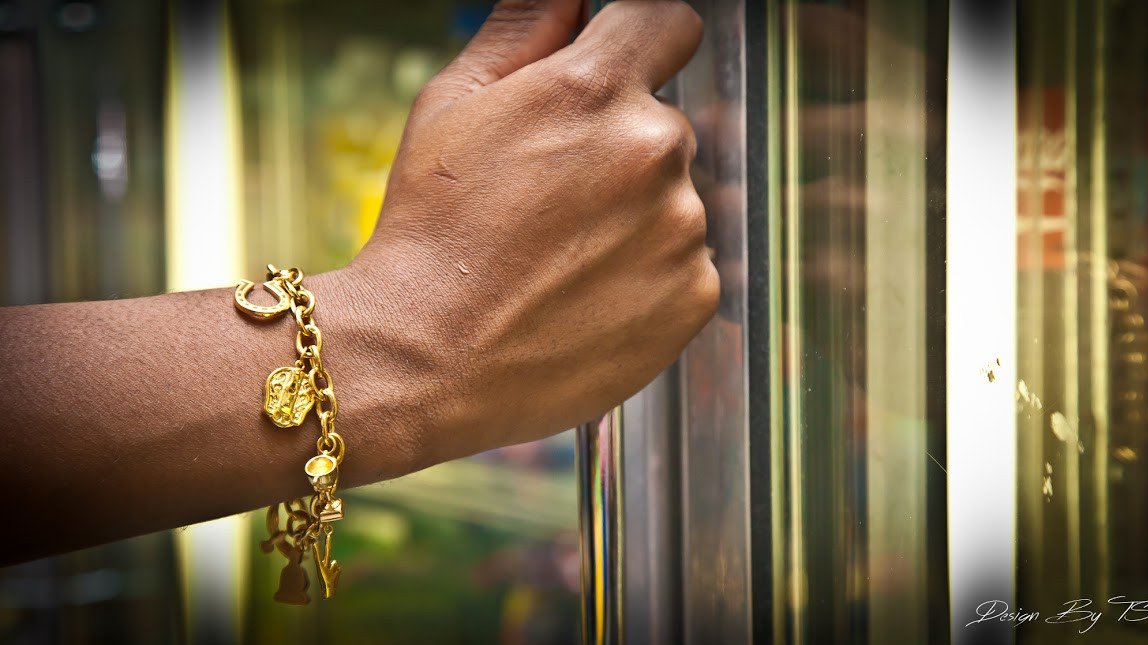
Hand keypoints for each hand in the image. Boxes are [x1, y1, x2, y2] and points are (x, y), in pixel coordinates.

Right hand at [345, 0, 715, 463]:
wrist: (429, 358)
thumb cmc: (430, 232)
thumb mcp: (452, 105)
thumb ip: (524, 28)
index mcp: (596, 90)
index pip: (669, 23)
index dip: (642, 44)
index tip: (620, 74)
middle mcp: (655, 151)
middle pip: (666, 122)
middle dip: (622, 146)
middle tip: (554, 198)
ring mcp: (682, 228)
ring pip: (676, 198)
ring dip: (637, 214)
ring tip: (564, 258)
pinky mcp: (695, 297)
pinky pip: (688, 264)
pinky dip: (651, 276)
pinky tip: (588, 295)